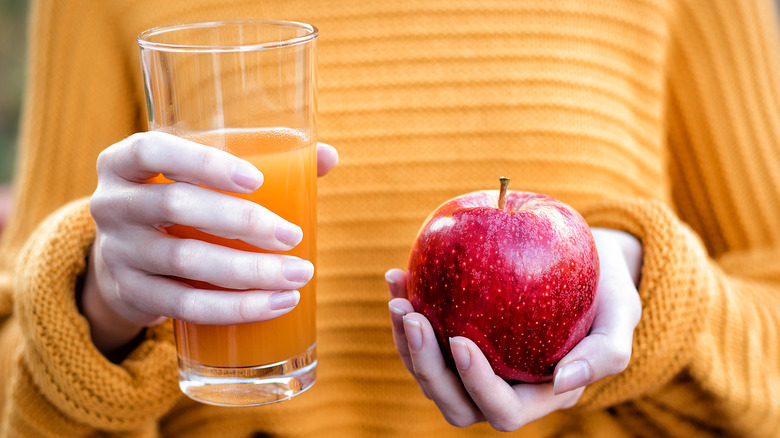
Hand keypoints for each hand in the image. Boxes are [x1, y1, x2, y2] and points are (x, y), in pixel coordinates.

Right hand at [83, 132, 337, 355]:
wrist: (125, 261)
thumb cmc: (180, 203)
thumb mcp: (202, 175)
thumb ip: (260, 159)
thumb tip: (328, 156)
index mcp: (125, 162)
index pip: (154, 150)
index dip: (204, 164)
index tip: (256, 180)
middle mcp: (112, 203)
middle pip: (175, 205)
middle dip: (242, 222)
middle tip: (291, 236)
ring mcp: (118, 252)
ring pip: (185, 261)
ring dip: (248, 271)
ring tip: (297, 275)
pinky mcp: (132, 295)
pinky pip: (185, 306)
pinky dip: (234, 307)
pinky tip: (275, 304)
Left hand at [386, 227, 641, 430]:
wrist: (588, 265)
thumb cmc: (608, 292)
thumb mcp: (623, 315)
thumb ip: (605, 353)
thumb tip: (563, 382)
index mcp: (539, 394)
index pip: (502, 409)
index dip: (476, 385)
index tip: (458, 340)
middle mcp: (502, 386)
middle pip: (454, 401)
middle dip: (426, 367)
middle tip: (412, 317)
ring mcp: (476, 363)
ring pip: (430, 372)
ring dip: (405, 341)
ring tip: (400, 297)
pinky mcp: (456, 334)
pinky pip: (424, 334)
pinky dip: (407, 307)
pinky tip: (398, 276)